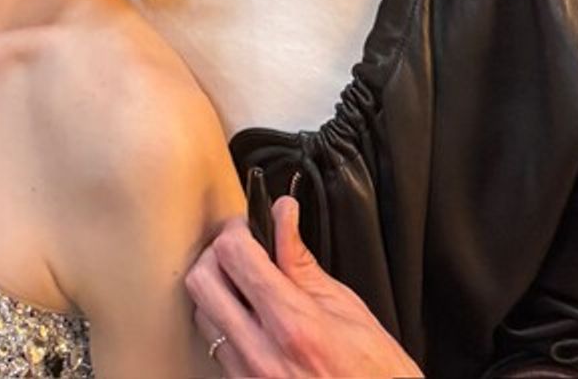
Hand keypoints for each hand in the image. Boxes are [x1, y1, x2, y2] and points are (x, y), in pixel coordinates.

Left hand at [187, 199, 422, 376]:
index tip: (250, 228)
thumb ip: (302, 261)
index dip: (238, 230)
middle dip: (217, 256)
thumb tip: (283, 215)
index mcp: (294, 325)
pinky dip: (226, 328)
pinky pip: (215, 349)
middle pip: (201, 281)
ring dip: (218, 293)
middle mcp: (263, 356)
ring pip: (202, 314)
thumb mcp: (347, 310)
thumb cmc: (376, 376)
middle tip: (243, 253)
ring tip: (249, 291)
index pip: (234, 255)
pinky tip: (253, 324)